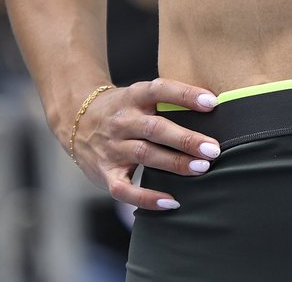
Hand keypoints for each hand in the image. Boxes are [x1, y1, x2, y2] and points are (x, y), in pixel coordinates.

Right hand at [72, 78, 221, 210]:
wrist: (77, 119)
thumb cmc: (124, 108)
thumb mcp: (139, 96)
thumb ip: (167, 102)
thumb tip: (212, 110)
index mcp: (133, 96)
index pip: (160, 89)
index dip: (185, 94)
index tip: (212, 102)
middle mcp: (122, 120)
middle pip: (155, 128)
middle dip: (186, 139)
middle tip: (213, 149)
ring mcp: (112, 147)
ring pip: (145, 155)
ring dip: (174, 164)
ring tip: (201, 168)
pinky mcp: (105, 173)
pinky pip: (125, 189)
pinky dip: (147, 198)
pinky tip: (171, 201)